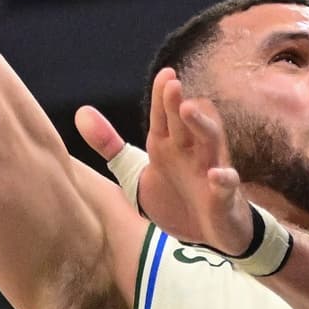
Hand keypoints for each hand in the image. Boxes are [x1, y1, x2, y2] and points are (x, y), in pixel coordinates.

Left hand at [75, 68, 252, 254]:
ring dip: (201, 125)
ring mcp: (210, 173)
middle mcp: (191, 152)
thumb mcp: (136, 171)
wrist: (206, 235)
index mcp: (169, 145)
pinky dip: (224, 180)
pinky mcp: (223, 199)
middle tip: (171, 84)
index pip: (164, 115)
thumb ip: (109, 145)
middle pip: (186, 122)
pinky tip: (216, 174)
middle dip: (177, 104)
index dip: (162, 95)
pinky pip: (227, 187)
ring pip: (210, 143)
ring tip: (189, 109)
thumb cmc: (175, 197)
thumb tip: (81, 112)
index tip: (164, 73)